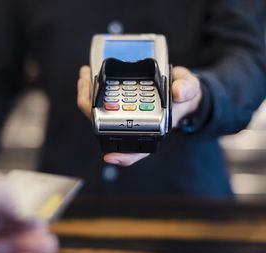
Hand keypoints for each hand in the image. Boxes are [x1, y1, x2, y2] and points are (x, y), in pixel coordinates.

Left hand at [77, 65, 201, 166]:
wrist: (179, 89)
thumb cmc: (183, 96)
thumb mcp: (190, 90)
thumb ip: (187, 90)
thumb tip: (178, 92)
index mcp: (151, 129)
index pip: (135, 149)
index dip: (123, 155)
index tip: (109, 156)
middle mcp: (132, 124)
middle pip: (106, 126)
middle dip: (92, 108)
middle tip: (86, 86)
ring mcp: (122, 115)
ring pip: (99, 112)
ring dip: (88, 95)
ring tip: (84, 75)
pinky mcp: (117, 104)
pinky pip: (100, 100)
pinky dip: (93, 88)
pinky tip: (88, 74)